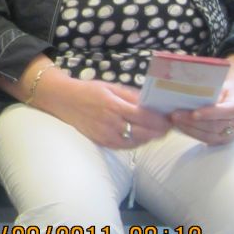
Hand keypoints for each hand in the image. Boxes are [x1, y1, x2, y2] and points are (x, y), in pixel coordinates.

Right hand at [48, 78, 171, 148]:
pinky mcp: (102, 141)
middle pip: (143, 132)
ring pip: (136, 141)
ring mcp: (106, 134)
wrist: (63, 100)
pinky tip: (141, 137)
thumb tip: (152, 102)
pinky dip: (136, 142)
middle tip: (168, 127)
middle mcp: (110, 122)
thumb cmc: (88, 90)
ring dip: (150, 138)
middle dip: (159, 131)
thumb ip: (131, 96)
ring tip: (157, 132)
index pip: (144, 116)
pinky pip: (125, 146)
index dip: (160, 119)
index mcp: (113, 105)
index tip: (170, 118)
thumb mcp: (110, 87)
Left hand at [169, 87, 233, 145]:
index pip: (225, 112)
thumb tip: (188, 96)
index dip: (209, 114)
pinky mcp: (221, 140)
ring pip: (208, 135)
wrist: (233, 101)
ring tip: (175, 120)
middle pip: (214, 126)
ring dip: (189, 128)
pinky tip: (180, 126)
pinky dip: (190, 133)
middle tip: (175, 115)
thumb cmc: (222, 91)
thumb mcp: (219, 88)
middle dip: (192, 122)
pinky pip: (204, 139)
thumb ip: (209, 94)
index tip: (194, 113)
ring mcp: (230, 135)